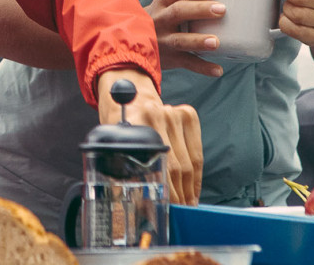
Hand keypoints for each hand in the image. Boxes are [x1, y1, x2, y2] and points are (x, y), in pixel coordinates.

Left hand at [96, 68, 202, 205]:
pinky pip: (197, 152)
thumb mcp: (117, 148)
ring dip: (189, 189)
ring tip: (186, 205)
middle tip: (178, 211)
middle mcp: (155, 115)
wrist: (132, 102)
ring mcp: (173, 112)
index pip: (156, 167)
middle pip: (176, 167)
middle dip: (178, 195)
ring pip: (189, 163)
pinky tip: (192, 190)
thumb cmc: (124, 131)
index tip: (166, 209)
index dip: (166, 192)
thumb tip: (142, 207)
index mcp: (133, 124)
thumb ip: (126, 170)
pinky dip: (196, 176)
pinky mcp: (188, 113)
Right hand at [145, 0, 227, 77]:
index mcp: (162, 2)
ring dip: (198, 41)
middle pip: (178, 11)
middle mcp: (160, 19)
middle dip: (200, 9)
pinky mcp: (169, 58)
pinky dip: (203, 67)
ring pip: (180, 40)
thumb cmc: (161, 19)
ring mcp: (163, 40)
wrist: (134, 42)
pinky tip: (218, 70)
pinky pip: (186, 63)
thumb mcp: (165, 5)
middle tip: (222, 9)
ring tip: (216, 42)